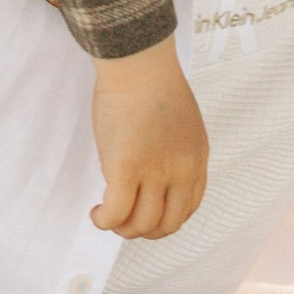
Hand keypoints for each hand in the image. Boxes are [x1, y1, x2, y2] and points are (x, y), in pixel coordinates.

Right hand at [89, 41, 209, 238]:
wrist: (138, 61)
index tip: (145, 212)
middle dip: (144, 231)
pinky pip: (116, 214)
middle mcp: (181, 171)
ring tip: (106, 214)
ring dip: (121, 228)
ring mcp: (155, 172)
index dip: (164, 219)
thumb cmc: (151, 82)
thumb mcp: (180, 124)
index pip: (187, 208)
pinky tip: (96, 213)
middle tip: (124, 220)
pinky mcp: (126, 168)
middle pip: (167, 225)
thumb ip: (173, 152)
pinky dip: (104, 221)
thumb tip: (151, 173)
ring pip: (141, 225)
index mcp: (196, 159)